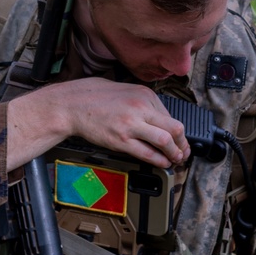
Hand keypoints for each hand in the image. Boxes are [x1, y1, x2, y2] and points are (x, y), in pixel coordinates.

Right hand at [7, 79, 188, 171]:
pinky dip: (159, 160)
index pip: (171, 116)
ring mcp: (131, 124)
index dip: (179, 133)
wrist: (72, 104)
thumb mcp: (126, 91)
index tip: (180, 141)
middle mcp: (141, 107)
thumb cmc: (95, 97)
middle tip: (183, 153)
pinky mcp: (121, 140)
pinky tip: (161, 163)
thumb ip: (144, 104)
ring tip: (175, 160)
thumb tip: (159, 122)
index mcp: (145, 95)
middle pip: (175, 128)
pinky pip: (147, 153)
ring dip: (174, 154)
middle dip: (183, 144)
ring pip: (165, 141)